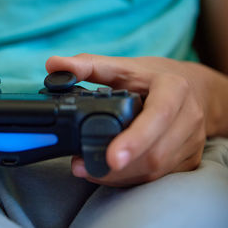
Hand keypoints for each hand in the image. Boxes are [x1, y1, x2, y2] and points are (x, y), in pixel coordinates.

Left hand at [46, 54, 217, 185]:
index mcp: (174, 89)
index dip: (136, 139)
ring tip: (88, 169)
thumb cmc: (151, 77)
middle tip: (82, 167)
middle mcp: (188, 117)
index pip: (158, 117)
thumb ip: (86, 66)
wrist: (190, 88)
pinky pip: (159, 177)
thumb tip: (52, 64)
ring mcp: (191, 141)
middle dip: (118, 168)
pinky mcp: (189, 158)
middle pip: (156, 153)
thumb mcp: (121, 66)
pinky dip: (129, 179)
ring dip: (120, 176)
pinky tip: (107, 173)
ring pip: (156, 171)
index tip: (112, 157)